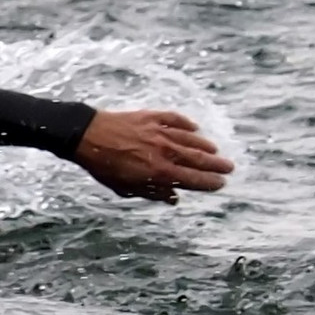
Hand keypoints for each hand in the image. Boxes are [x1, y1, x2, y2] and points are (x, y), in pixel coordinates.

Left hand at [73, 110, 233, 204]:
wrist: (85, 135)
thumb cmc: (102, 165)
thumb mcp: (125, 187)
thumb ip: (152, 192)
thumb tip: (174, 198)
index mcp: (158, 171)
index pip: (193, 179)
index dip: (209, 182)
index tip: (221, 183)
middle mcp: (164, 151)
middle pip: (198, 159)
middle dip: (216, 165)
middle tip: (230, 168)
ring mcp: (158, 132)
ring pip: (190, 139)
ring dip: (205, 145)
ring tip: (215, 151)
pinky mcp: (151, 117)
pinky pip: (174, 120)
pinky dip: (186, 124)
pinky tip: (194, 127)